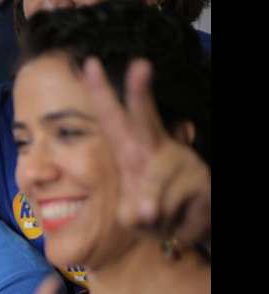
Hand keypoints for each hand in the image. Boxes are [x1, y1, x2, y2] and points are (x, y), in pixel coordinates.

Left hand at [84, 57, 209, 245]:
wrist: (189, 229)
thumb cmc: (151, 214)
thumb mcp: (130, 214)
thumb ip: (132, 210)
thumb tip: (148, 211)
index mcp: (132, 150)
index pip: (113, 118)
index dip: (101, 92)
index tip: (89, 63)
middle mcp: (158, 149)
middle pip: (146, 119)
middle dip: (141, 93)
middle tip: (140, 64)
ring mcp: (185, 162)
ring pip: (156, 195)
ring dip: (156, 220)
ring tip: (161, 219)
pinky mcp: (205, 181)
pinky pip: (179, 214)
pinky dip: (177, 230)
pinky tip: (182, 222)